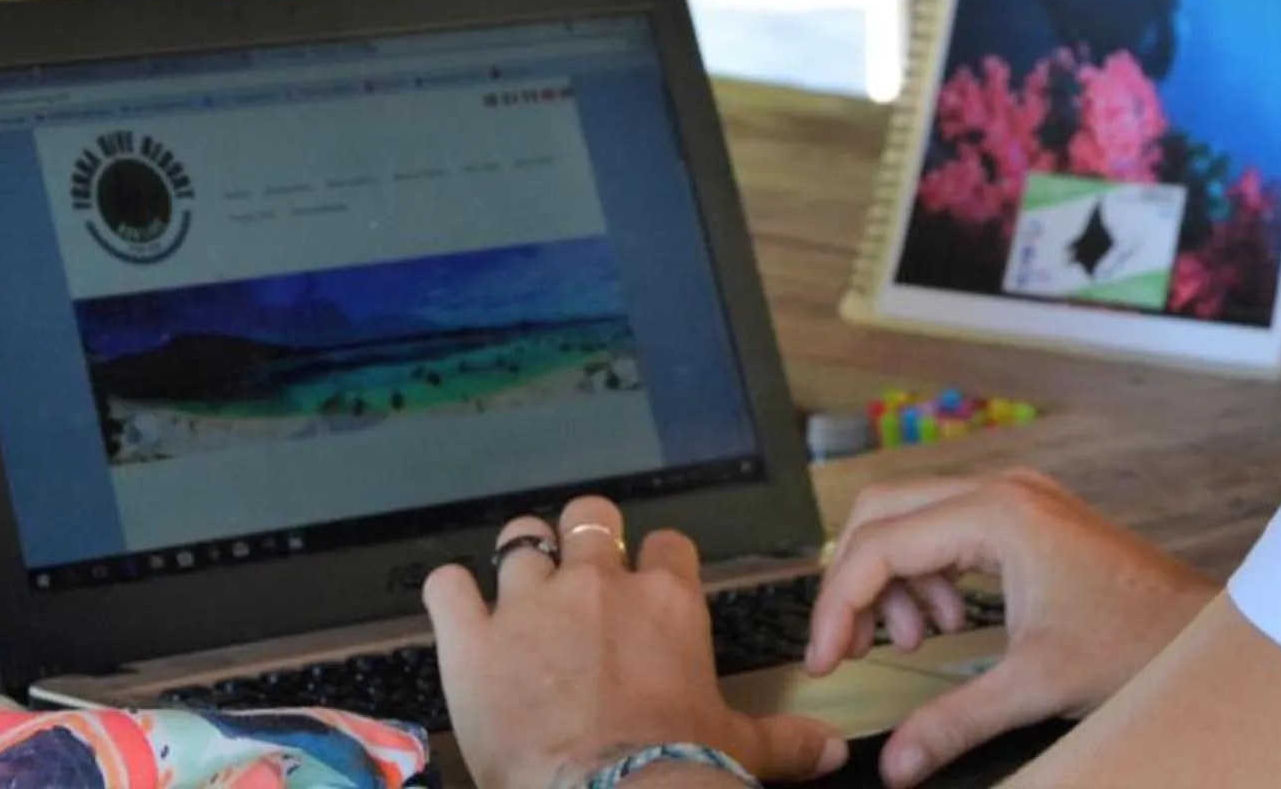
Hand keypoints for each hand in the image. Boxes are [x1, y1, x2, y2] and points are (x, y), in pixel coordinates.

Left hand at [425, 496, 850, 788]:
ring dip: (518, 560)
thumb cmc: (676, 770)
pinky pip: (447, 586)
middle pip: (589, 516)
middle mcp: (599, 585)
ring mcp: (530, 605)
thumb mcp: (740, 749)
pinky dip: (448, 594)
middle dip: (582, 536)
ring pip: (519, 539)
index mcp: (667, 602)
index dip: (652, 562)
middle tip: (577, 574)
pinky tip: (455, 610)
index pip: (666, 545)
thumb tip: (832, 749)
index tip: (645, 587)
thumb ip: (785, 739)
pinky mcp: (472, 639)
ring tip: (516, 588)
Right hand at [804, 469, 1211, 787]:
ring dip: (894, 581)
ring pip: (912, 519)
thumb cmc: (1137, 639)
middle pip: (883, 513)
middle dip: (855, 582)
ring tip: (910, 642)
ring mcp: (1016, 498)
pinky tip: (948, 626)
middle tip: (847, 648)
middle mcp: (1001, 490)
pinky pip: (949, 531)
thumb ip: (956, 722)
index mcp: (996, 514)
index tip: (825, 662)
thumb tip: (896, 763)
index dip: (837, 606)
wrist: (1201, 627)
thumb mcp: (1037, 686)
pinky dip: (930, 575)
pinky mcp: (1027, 517)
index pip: (880, 545)